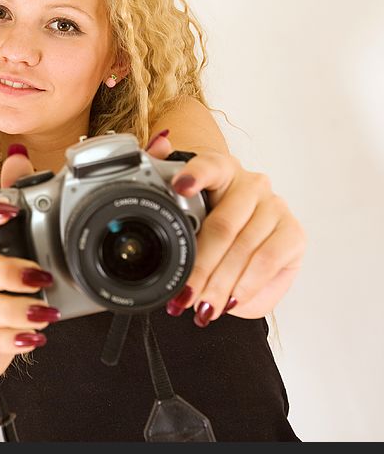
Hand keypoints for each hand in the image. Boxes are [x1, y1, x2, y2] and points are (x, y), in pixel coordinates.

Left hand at [145, 131, 305, 325]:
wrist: (245, 244)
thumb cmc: (208, 222)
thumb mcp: (183, 210)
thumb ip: (165, 176)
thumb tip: (159, 145)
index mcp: (220, 169)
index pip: (208, 166)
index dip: (193, 176)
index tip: (179, 187)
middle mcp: (251, 184)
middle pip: (222, 226)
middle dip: (200, 268)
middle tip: (182, 295)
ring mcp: (275, 207)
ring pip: (243, 249)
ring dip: (220, 285)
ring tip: (202, 308)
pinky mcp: (293, 232)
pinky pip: (267, 261)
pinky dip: (246, 285)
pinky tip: (232, 301)